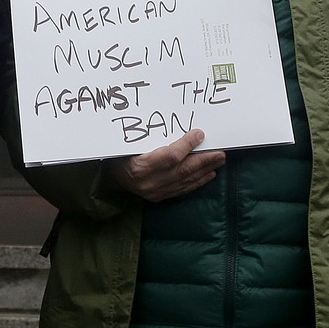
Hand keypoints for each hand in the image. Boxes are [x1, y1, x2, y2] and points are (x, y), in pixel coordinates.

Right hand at [108, 128, 225, 202]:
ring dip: (205, 170)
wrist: (108, 177)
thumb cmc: (119, 155)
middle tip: (221, 152)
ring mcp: (155, 192)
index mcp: (140, 167)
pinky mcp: (159, 197)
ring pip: (185, 180)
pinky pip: (182, 189)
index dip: (187, 145)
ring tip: (219, 160)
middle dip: (204, 160)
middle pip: (183, 170)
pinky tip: (208, 175)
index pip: (170, 156)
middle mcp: (149, 183)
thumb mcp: (130, 144)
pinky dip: (197, 182)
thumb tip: (180, 129)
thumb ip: (152, 139)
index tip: (199, 134)